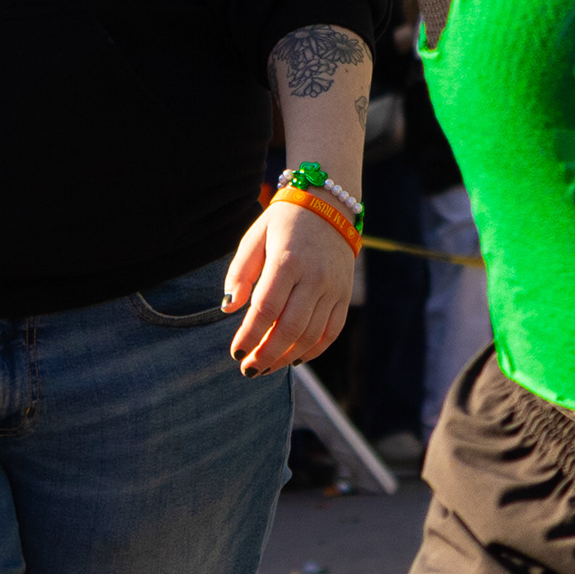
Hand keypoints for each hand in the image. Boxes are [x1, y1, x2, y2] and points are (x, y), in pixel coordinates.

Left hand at [222, 200, 353, 377]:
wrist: (330, 205)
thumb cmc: (285, 222)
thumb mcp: (255, 237)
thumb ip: (240, 272)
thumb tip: (229, 308)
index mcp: (288, 260)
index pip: (266, 309)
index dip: (249, 335)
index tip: (236, 352)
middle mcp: (314, 277)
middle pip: (289, 328)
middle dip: (266, 354)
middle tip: (248, 369)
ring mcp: (333, 288)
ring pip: (311, 335)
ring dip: (286, 357)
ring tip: (266, 367)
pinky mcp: (344, 295)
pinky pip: (331, 332)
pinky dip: (313, 351)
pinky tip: (294, 359)